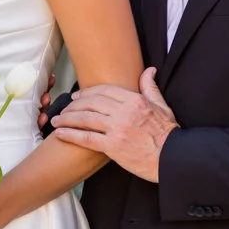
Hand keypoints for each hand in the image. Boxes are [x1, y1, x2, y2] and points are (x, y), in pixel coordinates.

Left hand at [50, 69, 177, 181]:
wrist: (172, 158)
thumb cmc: (168, 134)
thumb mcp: (162, 106)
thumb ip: (150, 87)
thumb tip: (149, 70)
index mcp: (135, 100)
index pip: (105, 90)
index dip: (87, 92)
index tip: (77, 96)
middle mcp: (124, 112)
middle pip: (91, 103)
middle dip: (74, 105)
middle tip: (64, 108)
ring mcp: (117, 129)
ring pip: (85, 118)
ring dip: (67, 118)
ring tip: (56, 120)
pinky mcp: (112, 146)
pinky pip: (86, 138)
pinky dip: (70, 134)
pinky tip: (59, 133)